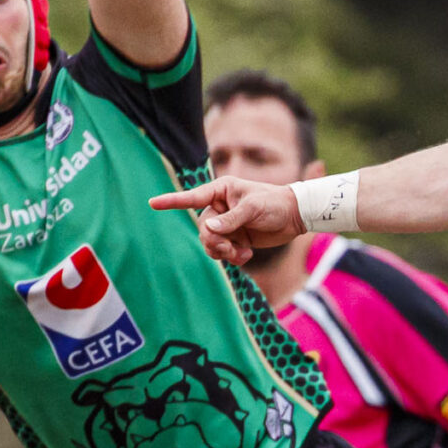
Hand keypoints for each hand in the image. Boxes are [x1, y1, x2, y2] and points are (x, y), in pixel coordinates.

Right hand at [151, 175, 302, 265]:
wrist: (294, 217)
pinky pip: (221, 252)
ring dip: (222, 252)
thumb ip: (231, 219)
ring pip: (210, 243)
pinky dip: (231, 257)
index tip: (152, 204)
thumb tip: (208, 229)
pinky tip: (247, 255)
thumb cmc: (275, 204)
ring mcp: (226, 223)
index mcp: (221, 190)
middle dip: (214, 241)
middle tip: (230, 248)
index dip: (172, 202)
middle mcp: (220, 206)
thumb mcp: (253, 209)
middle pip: (202, 228)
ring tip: (241, 253)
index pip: (193, 197)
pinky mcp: (233, 238)